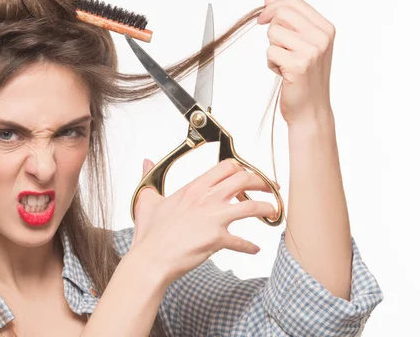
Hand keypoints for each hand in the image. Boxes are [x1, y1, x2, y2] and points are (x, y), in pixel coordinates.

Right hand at [130, 158, 278, 286]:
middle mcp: (206, 199)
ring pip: (252, 206)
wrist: (151, 259)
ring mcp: (213, 218)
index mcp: (193, 188)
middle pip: (244, 179)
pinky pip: (242, 242)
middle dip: (262, 182)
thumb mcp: (147, 200)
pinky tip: (254, 249)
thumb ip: (148, 177)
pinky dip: (250, 247)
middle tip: (270, 188)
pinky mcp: (217, 239)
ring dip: (267, 208)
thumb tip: (146, 161)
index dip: (241, 169)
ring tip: (274, 212)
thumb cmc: (150, 233)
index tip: (247, 176)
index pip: (225, 167)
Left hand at [257, 0, 335, 125]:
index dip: (274, 7)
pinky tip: (284, 74)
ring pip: (273, 33)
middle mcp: (322, 37)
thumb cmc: (305, 78)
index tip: (264, 19)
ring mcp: (312, 50)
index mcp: (325, 28)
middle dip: (271, 29)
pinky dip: (271, 63)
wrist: (311, 109)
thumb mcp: (300, 44)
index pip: (294, 2)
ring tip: (285, 63)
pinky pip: (270, 52)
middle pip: (282, 13)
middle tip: (278, 47)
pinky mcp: (298, 64)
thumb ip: (287, 20)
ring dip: (272, 49)